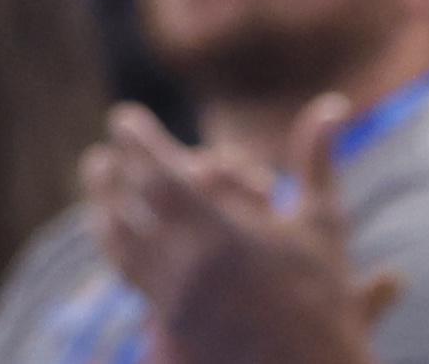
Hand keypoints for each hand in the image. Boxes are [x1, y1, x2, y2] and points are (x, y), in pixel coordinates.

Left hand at [86, 101, 390, 363]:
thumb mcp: (323, 227)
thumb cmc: (325, 301)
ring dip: (102, 204)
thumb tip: (331, 104)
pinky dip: (115, 243)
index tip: (125, 117)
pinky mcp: (168, 323)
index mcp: (221, 235)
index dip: (137, 140)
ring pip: (118, 242)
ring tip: (97, 178)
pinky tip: (112, 227)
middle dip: (114, 169)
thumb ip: (317, 161)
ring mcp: (172, 298)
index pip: (158, 174)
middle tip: (107, 147)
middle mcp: (187, 266)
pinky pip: (128, 275)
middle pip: (128, 204)